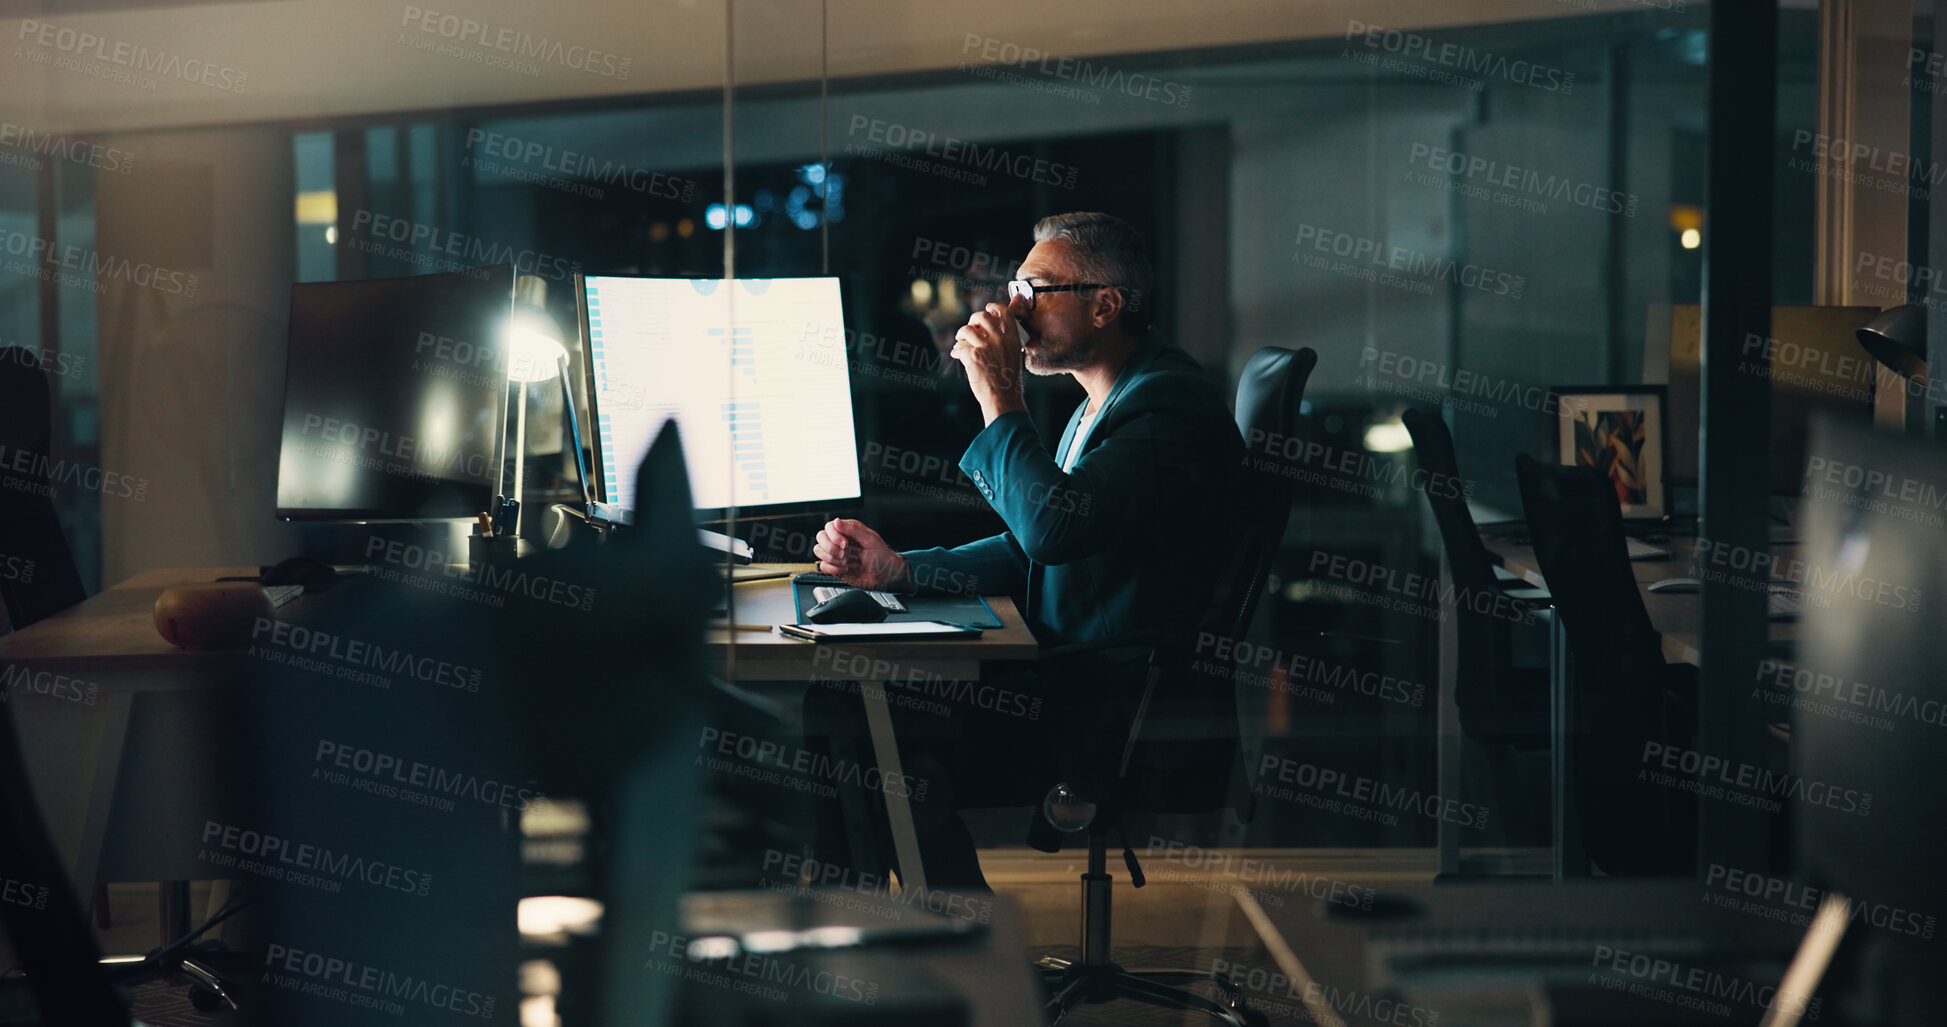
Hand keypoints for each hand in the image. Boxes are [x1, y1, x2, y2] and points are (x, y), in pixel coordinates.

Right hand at [813, 519, 910, 590]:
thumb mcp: (870, 539)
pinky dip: (833, 569)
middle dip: (831, 547)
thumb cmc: (881, 555)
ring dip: (832, 558)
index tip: (845, 543)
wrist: (885, 575)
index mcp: (848, 531)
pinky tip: (845, 569)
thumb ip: (853, 529)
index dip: (834, 535)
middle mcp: (840, 541)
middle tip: (844, 553)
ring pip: (819, 551)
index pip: (830, 526)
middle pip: (821, 537)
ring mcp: (836, 554)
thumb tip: (837, 522)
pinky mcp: (835, 567)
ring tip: (846, 562)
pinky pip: (823, 566)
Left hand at [951, 300, 1027, 423]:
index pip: (1005, 313)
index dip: (994, 307)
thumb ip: (1006, 343)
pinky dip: (956, 351)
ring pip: (968, 329)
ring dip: (961, 332)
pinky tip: (956, 355)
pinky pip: (960, 348)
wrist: (1002, 398)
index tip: (988, 308)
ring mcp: (985, 347)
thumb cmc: (1009, 382)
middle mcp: (999, 339)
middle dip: (974, 318)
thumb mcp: (1014, 357)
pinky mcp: (972, 356)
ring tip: (960, 339)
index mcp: (1012, 339)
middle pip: (983, 316)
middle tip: (971, 326)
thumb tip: (991, 333)